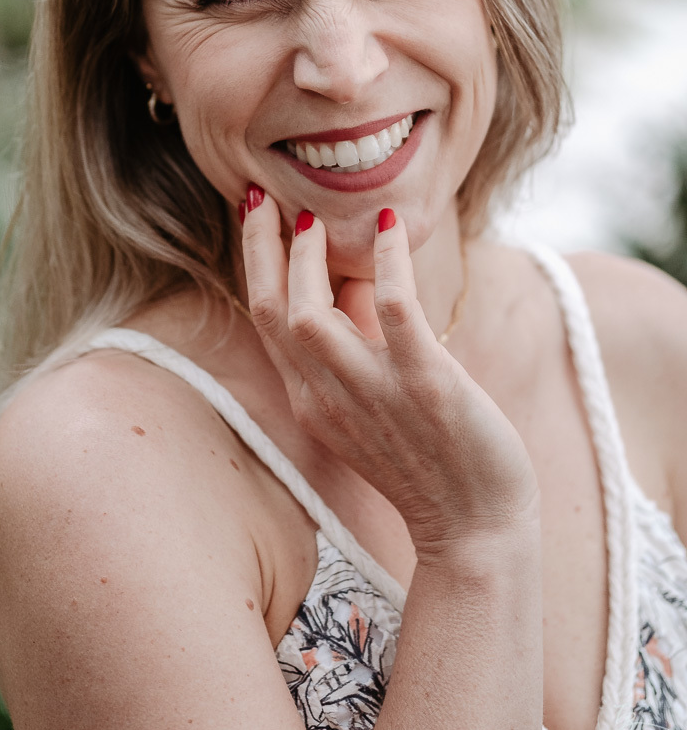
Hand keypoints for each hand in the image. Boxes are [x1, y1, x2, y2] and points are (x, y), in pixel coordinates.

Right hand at [241, 189, 538, 559]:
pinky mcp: (427, 386)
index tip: (254, 215)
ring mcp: (374, 394)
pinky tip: (391, 229)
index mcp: (311, 402)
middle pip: (274, 312)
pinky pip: (396, 313)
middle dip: (261, 248)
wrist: (474, 530)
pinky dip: (389, 265)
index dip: (254, 264)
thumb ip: (352, 348)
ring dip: (308, 259)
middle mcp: (328, 398)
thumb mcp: (368, 404)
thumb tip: (352, 280)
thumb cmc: (427, 461)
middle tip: (264, 198)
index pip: (265, 321)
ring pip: (312, 315)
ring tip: (315, 218)